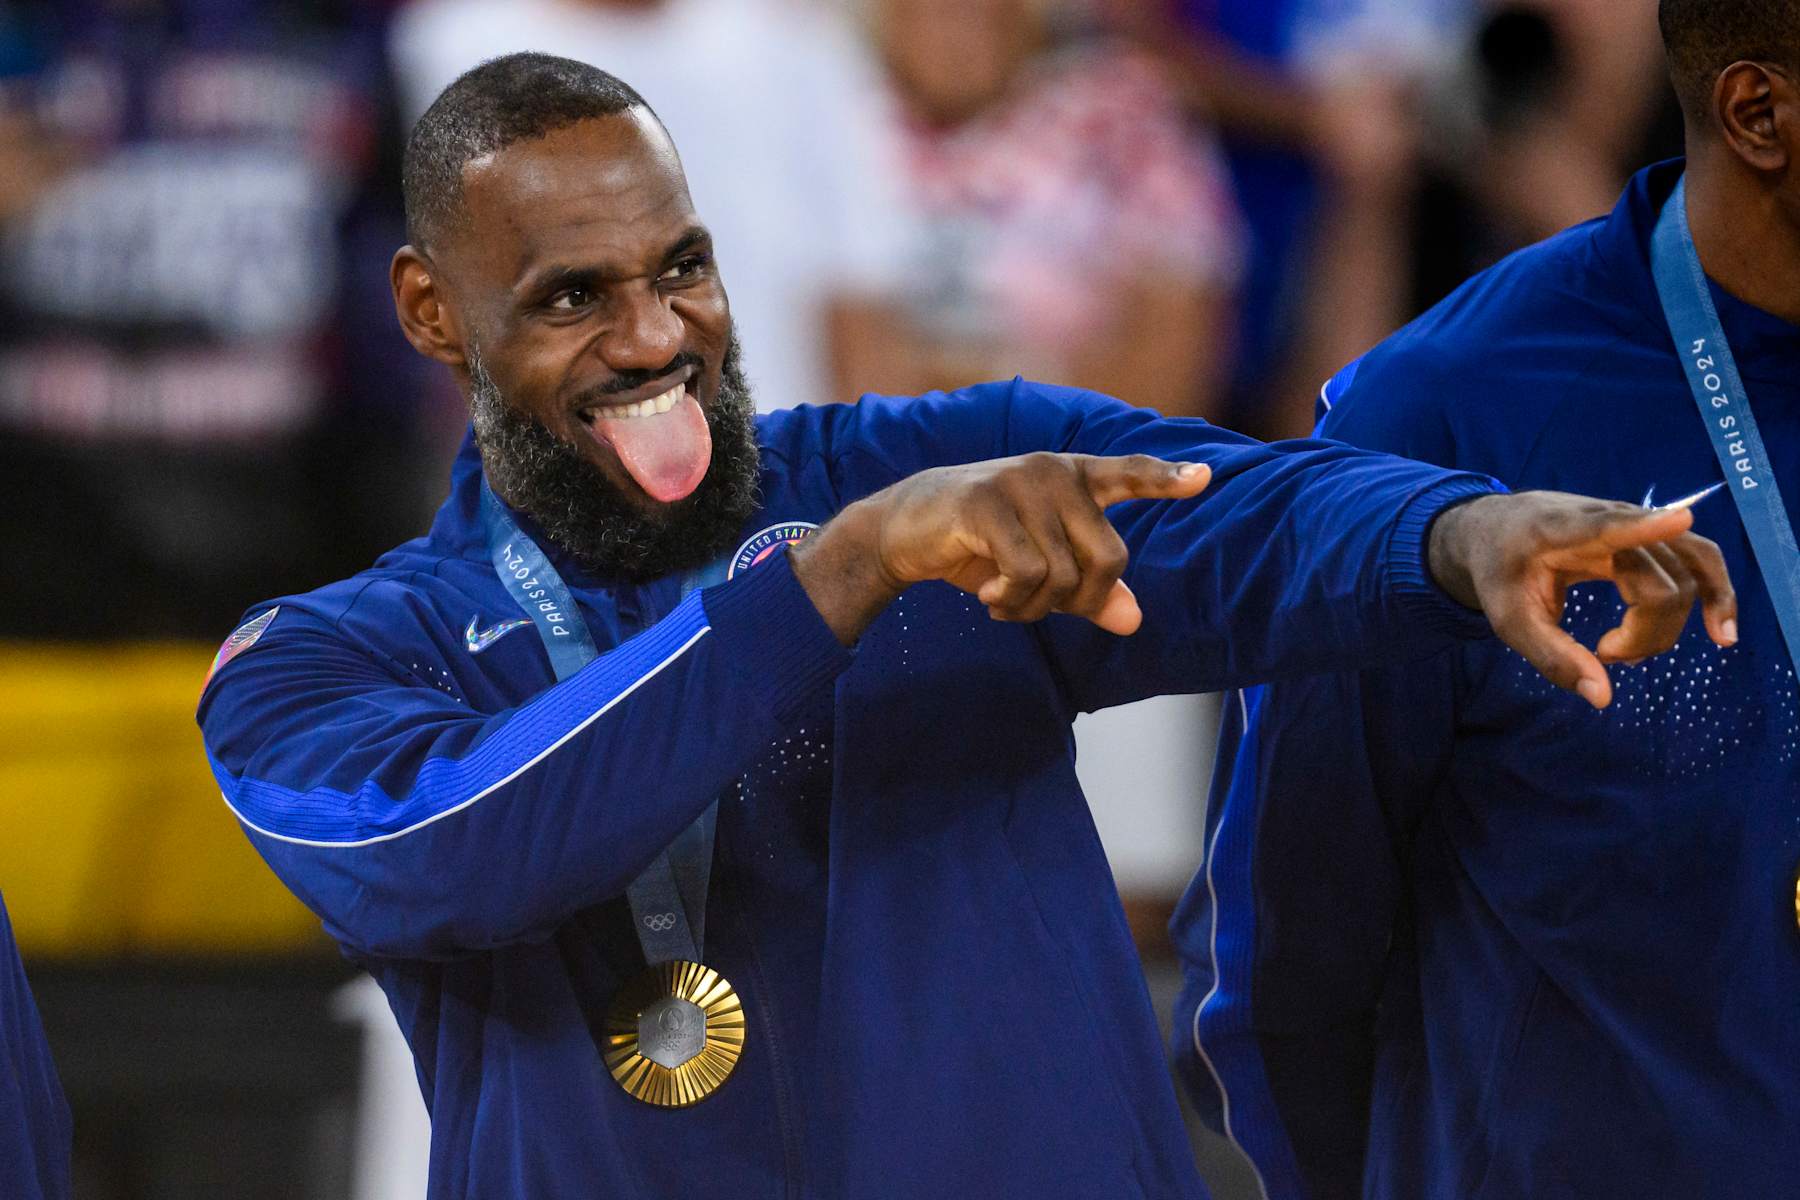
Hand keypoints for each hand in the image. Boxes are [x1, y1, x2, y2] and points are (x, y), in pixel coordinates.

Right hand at [790, 453, 1211, 644]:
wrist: (903, 530)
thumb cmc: (979, 545)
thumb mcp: (1039, 569)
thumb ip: (1088, 591)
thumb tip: (1133, 620)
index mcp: (1073, 478)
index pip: (1129, 474)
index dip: (1166, 480)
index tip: (1205, 479)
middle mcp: (1053, 472)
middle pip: (1109, 558)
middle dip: (1078, 601)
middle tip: (1036, 607)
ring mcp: (1021, 483)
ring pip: (1064, 576)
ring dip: (1033, 608)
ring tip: (1002, 599)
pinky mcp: (987, 503)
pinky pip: (1027, 574)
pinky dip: (1011, 602)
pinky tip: (987, 596)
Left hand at [1429, 492, 1736, 708]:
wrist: (1497, 529)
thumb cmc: (1501, 573)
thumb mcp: (1509, 620)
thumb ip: (1552, 657)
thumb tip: (1603, 698)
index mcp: (1560, 531)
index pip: (1608, 526)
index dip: (1645, 525)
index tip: (1679, 518)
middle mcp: (1607, 517)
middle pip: (1662, 583)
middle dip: (1643, 633)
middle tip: (1602, 654)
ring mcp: (1636, 521)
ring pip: (1688, 573)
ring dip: (1675, 623)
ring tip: (1634, 654)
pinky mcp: (1651, 532)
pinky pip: (1699, 560)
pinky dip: (1715, 593)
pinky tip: (1720, 632)